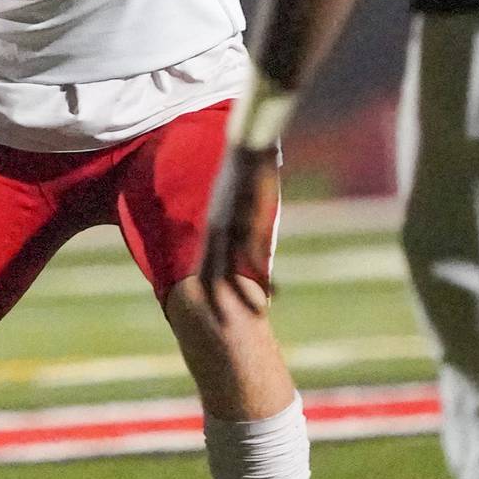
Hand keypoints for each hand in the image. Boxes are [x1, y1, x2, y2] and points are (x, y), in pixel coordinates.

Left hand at [198, 145, 280, 320]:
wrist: (246, 149)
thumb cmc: (242, 174)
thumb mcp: (233, 202)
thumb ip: (233, 220)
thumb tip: (236, 233)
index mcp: (211, 227)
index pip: (205, 265)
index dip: (208, 290)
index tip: (215, 310)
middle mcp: (216, 231)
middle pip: (211, 275)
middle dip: (217, 303)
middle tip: (225, 329)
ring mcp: (232, 228)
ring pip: (233, 271)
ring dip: (243, 295)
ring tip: (256, 314)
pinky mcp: (249, 222)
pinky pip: (254, 255)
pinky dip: (262, 276)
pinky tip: (273, 292)